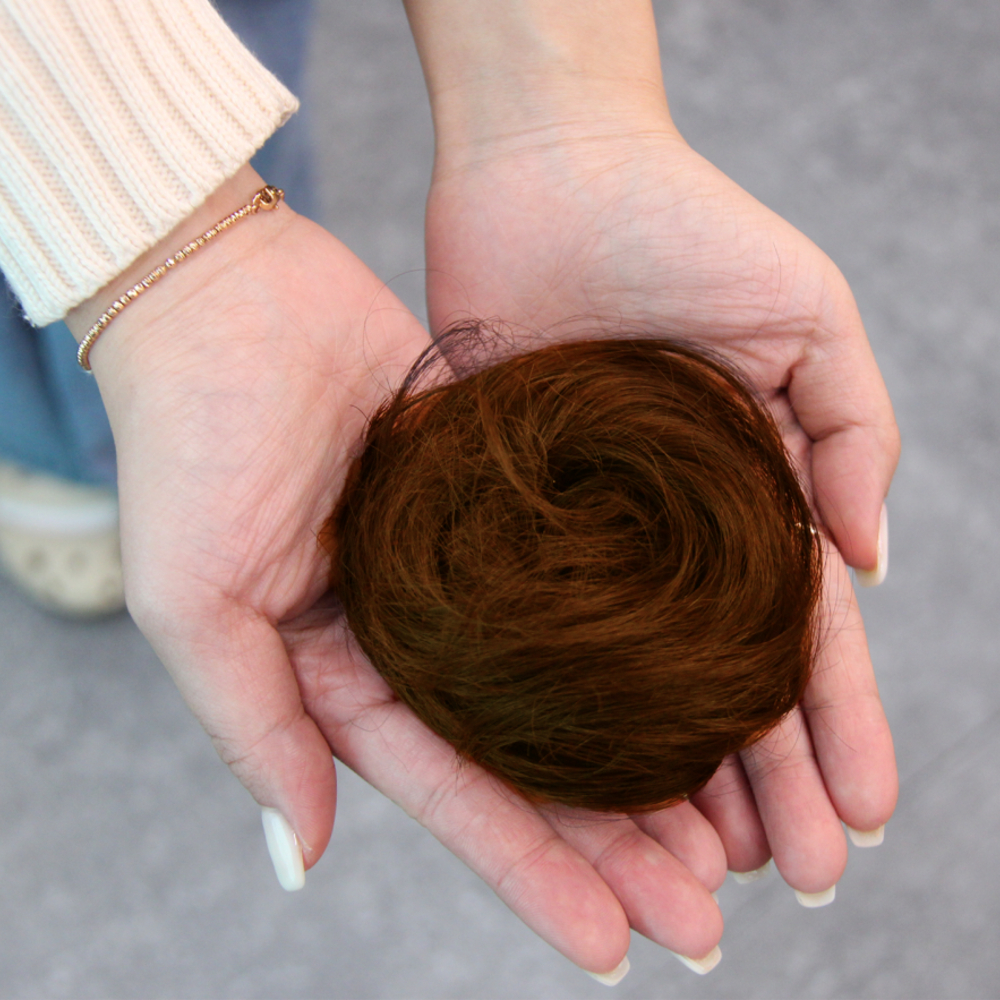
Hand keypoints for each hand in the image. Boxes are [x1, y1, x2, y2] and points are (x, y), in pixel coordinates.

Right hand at [67, 165, 727, 976]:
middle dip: (616, 841)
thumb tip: (305, 856)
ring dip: (650, 747)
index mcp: (347, 675)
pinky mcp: (509, 490)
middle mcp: (421, 633)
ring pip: (579, 672)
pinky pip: (589, 566)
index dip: (532, 873)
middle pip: (536, 755)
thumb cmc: (186, 446)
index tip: (614, 947)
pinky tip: (712, 665)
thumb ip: (252, 727)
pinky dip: (645, 619)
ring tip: (734, 823)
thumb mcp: (193, 601)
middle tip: (707, 915)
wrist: (229, 300)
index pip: (454, 795)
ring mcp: (471, 564)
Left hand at [423, 116, 898, 891]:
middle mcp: (667, 532)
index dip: (833, 727)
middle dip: (762, 784)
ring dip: (665, 774)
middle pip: (721, 682)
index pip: (801, 636)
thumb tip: (869, 559)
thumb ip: (851, 427)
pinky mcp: (496, 512)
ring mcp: (582, 531)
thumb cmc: (680, 223)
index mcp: (748, 494)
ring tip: (692, 869)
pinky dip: (558, 704)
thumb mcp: (804, 312)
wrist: (546, 172)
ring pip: (629, 681)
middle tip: (786, 884)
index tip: (857, 816)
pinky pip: (528, 625)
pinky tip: (575, 777)